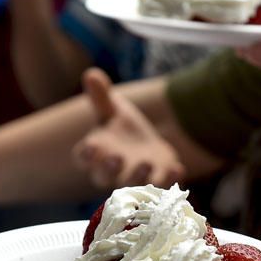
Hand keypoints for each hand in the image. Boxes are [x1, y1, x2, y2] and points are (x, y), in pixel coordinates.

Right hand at [72, 68, 185, 188]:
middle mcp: (111, 171)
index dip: (86, 155)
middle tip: (116, 157)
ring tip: (147, 162)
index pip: (83, 158)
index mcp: (96, 153)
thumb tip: (91, 74)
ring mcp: (134, 179)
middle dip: (110, 169)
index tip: (91, 146)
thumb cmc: (122, 129)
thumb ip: (101, 97)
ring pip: (133, 185)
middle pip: (104, 177)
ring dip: (139, 176)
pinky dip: (169, 180)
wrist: (147, 147)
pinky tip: (177, 168)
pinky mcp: (156, 181)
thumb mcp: (112, 110)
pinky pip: (161, 186)